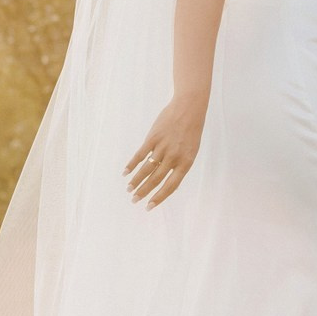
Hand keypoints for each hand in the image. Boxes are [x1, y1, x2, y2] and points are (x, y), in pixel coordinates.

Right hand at [125, 93, 207, 208]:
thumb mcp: (191, 151)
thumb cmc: (191, 131)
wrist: (189, 109)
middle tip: (134, 200)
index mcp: (185, 163)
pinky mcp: (153, 138)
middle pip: (155, 179)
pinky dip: (132, 164)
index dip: (159, 197)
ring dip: (136, 180)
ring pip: (146, 169)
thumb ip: (179, 165)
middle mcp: (174, 157)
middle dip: (143, 191)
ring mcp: (163, 147)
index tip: (148, 206)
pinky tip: (125, 172)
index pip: (170, 186)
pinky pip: (140, 154)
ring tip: (129, 189)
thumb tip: (165, 180)